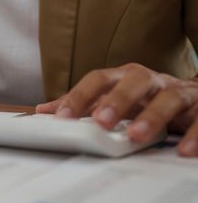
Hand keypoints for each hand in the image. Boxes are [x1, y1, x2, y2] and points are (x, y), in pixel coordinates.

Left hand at [35, 63, 197, 156]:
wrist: (192, 97)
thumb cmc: (146, 98)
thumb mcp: (113, 99)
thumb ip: (82, 104)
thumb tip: (43, 110)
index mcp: (124, 76)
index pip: (98, 79)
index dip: (80, 96)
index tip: (62, 116)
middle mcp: (151, 80)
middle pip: (133, 82)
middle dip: (116, 100)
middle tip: (101, 121)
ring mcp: (178, 91)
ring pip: (168, 98)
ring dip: (152, 116)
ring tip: (136, 135)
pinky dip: (193, 134)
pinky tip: (183, 150)